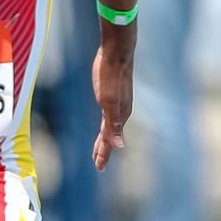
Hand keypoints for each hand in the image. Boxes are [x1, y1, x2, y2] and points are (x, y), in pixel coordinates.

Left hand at [91, 44, 133, 170]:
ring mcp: (118, 102)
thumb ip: (113, 124)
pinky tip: (105, 122)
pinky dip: (106, 124)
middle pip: (110, 136)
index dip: (104, 154)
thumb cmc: (110, 76)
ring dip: (104, 139)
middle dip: (104, 151)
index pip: (110, 141)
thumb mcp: (108, 101)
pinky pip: (109, 115)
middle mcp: (121, 111)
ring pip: (110, 126)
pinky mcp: (113, 93)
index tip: (99, 168)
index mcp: (120, 115)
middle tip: (98, 165)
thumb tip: (119, 146)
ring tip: (99, 150)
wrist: (117, 52)